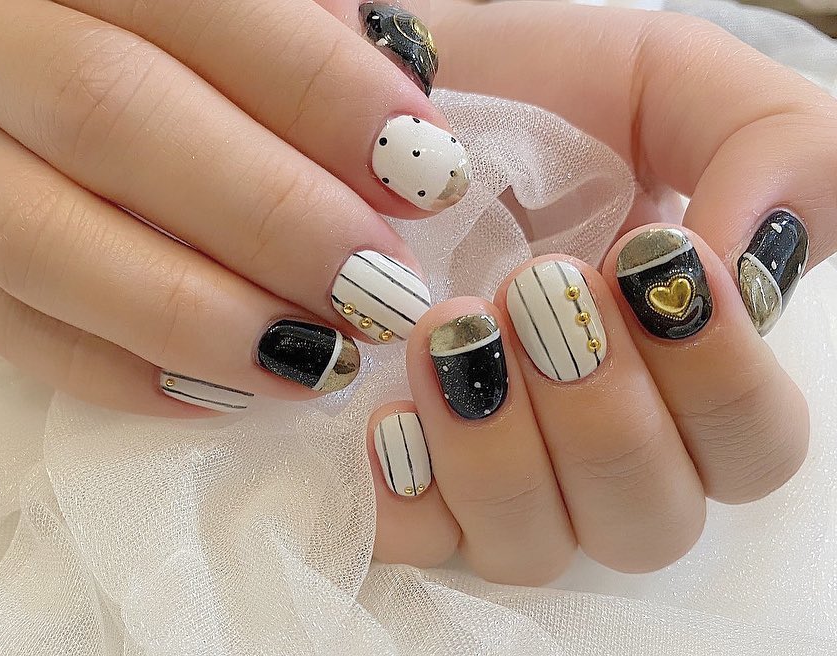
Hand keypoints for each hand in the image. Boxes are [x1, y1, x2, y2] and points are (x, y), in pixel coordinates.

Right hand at [0, 0, 467, 414]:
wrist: (103, 81)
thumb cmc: (228, 47)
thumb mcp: (284, 9)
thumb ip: (332, 51)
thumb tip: (410, 163)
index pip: (195, 6)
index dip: (320, 92)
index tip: (428, 173)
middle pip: (105, 117)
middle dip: (265, 217)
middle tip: (380, 288)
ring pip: (38, 243)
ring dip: (194, 317)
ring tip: (320, 359)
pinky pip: (18, 329)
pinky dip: (127, 373)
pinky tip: (231, 392)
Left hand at [367, 0, 834, 581]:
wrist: (404, 101)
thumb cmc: (545, 95)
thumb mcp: (676, 86)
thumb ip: (773, 155)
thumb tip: (749, 278)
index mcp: (687, 366)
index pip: (753, 450)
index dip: (718, 380)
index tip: (647, 260)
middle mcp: (602, 436)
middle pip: (649, 519)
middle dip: (601, 413)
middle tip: (539, 288)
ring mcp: (502, 462)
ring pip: (536, 548)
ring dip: (501, 450)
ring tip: (449, 332)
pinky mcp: (404, 470)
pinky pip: (415, 543)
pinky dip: (407, 493)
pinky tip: (391, 411)